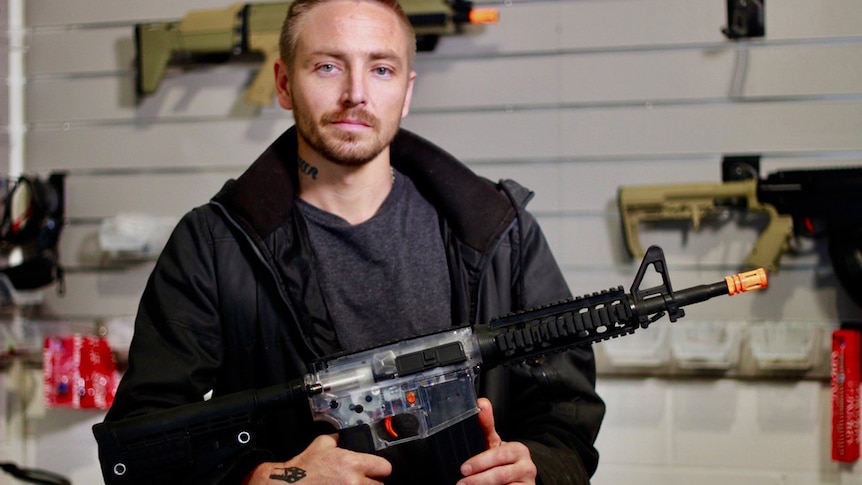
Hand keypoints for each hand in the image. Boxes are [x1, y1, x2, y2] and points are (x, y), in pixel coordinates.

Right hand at [243, 434, 391, 483]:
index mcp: (353, 463)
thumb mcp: (322, 443)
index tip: (375, 469)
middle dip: (371, 482)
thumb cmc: (304, 468)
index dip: (380, 468)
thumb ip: (339, 438)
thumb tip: (348, 435)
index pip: (385, 468)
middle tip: (362, 479)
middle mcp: (354, 482)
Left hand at [457, 398, 536, 484]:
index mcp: (518, 450)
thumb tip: (481, 403)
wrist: (519, 479)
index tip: (464, 468)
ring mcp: (527, 483)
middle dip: (478, 479)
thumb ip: (486, 425)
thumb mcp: (494, 443)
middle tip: (461, 482)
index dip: (480, 462)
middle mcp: (527, 467)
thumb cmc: (502, 460)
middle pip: (500, 474)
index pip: (498, 455)